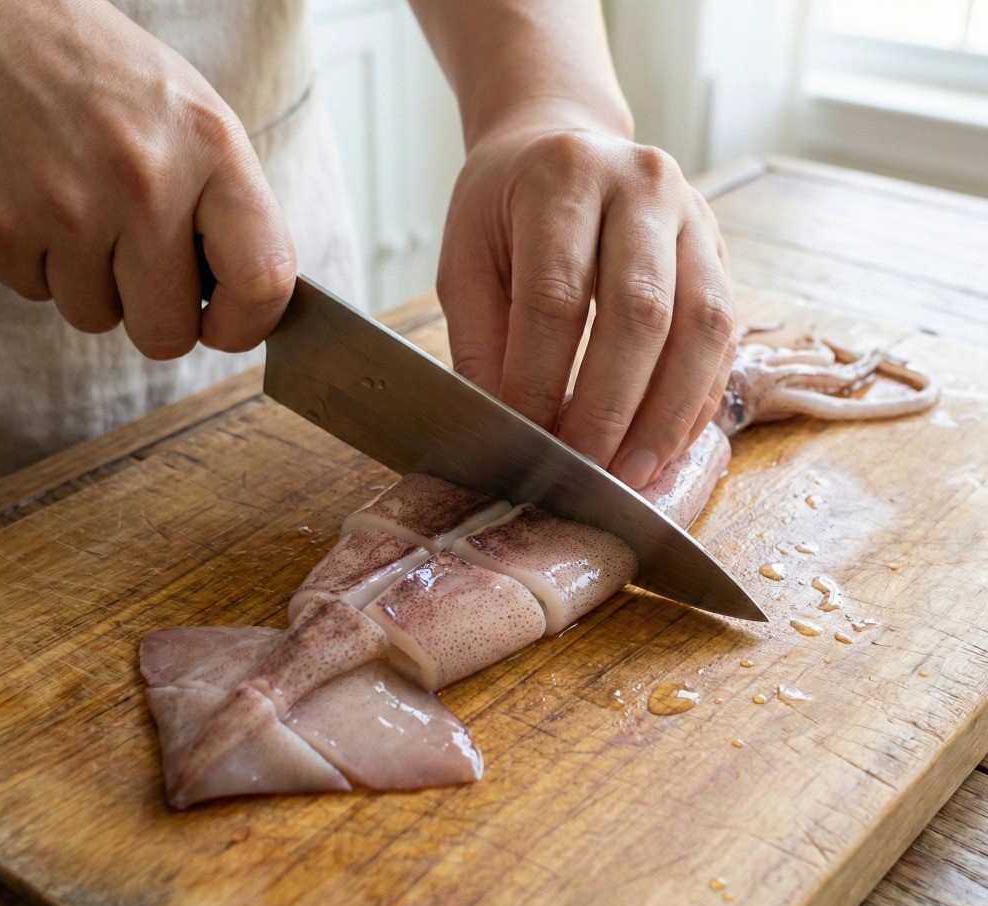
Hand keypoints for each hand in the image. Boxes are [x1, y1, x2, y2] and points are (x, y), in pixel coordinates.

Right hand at [0, 0, 295, 356]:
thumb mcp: (201, 124)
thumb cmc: (111, 80)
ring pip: (98, 318)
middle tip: (148, 272)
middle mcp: (144, 180)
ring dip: (95, 285)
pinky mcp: (0, 222)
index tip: (228, 324)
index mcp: (212, 149)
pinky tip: (45, 205)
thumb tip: (249, 307)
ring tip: (88, 215)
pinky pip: (38, 293)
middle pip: (169, 333)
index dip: (247, 325)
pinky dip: (43, 264)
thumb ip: (234, 215)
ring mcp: (67, 205)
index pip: (262, 282)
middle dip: (160, 317)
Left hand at [437, 125, 736, 488]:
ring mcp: (694, 217)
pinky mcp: (719, 252)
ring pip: (702, 327)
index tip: (524, 442)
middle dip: (610, 408)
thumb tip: (507, 430)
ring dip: (667, 415)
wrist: (562, 142)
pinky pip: (724, 336)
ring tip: (633, 476)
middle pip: (640, 312)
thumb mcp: (468, 260)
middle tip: (585, 472)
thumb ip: (482, 341)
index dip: (540, 381)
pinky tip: (665, 445)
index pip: (555, 296)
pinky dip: (695, 401)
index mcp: (564, 178)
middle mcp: (642, 186)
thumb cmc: (506, 209)